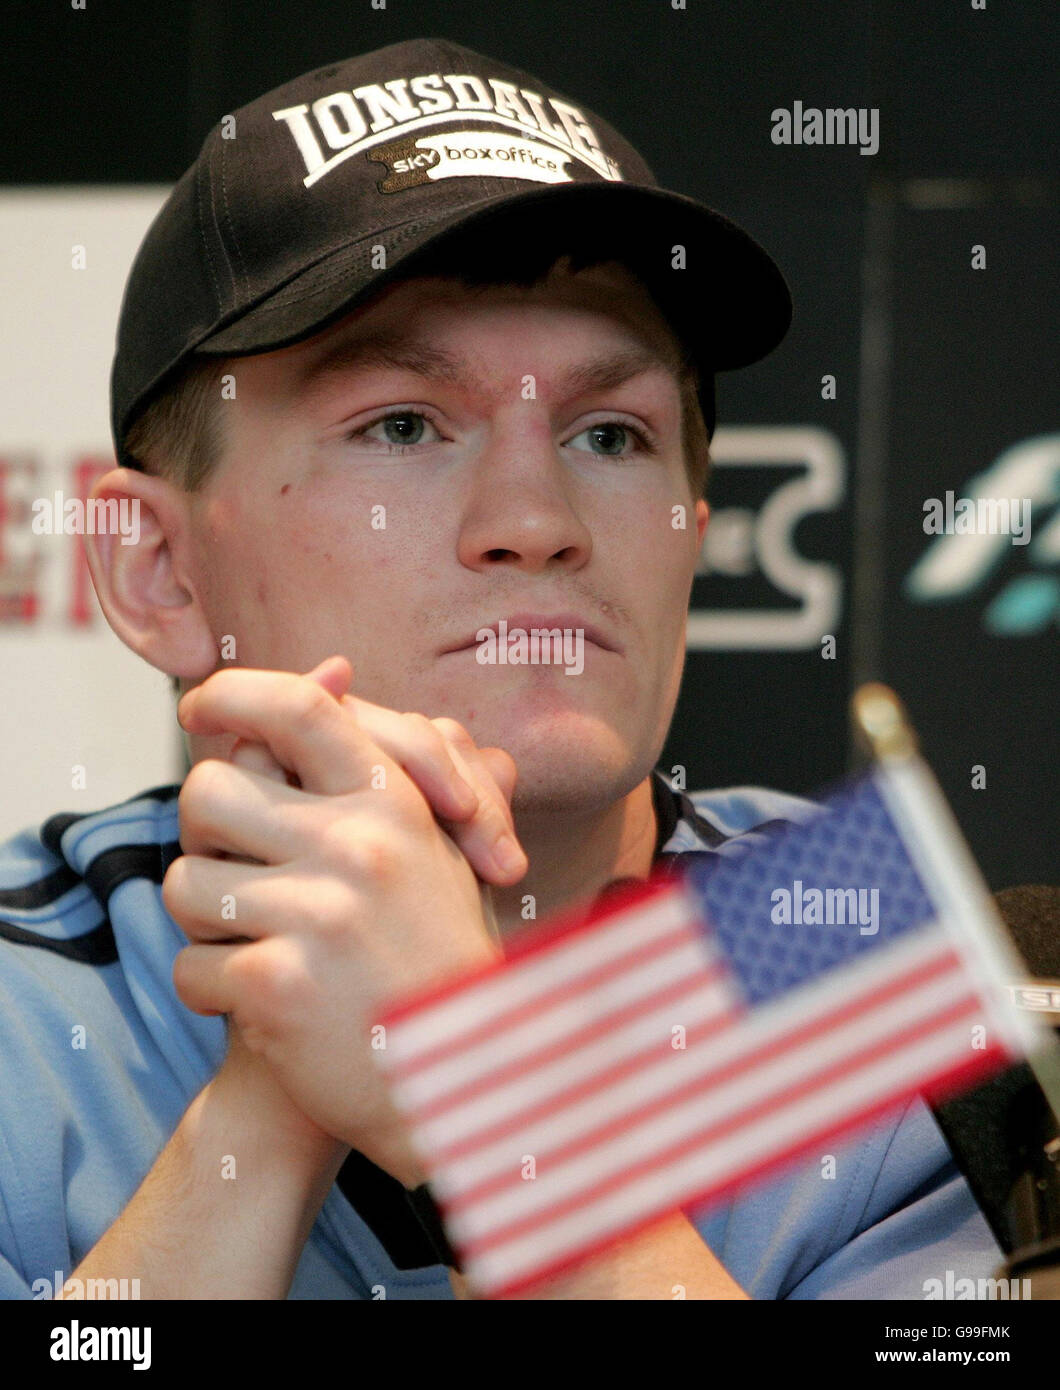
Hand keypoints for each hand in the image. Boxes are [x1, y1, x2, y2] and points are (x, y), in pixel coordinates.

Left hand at [164, 660, 512, 1182]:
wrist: (467, 1083)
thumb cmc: (438, 955)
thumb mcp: (429, 843)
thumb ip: (374, 761)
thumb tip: (332, 665)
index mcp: (394, 802)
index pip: (301, 707)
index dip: (235, 692)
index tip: (199, 705)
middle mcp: (359, 845)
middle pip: (208, 790)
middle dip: (206, 838)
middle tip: (240, 876)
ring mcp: (319, 913)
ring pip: (184, 884)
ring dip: (208, 925)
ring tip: (261, 950)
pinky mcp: (280, 985)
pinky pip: (189, 967)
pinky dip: (212, 995)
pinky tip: (264, 1009)